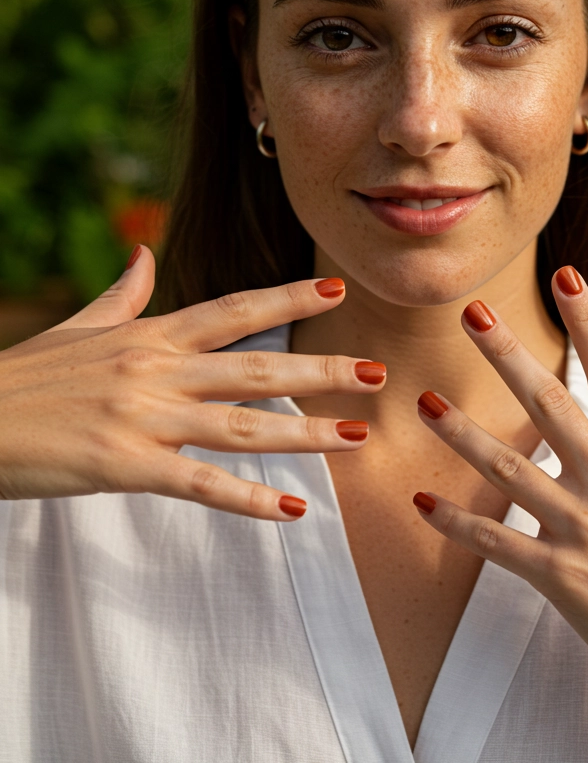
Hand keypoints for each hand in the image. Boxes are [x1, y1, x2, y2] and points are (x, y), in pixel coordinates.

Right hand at [0, 247, 383, 518]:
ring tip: (356, 437)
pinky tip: (292, 509)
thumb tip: (144, 254)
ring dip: (304, 433)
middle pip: (254, 367)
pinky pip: (198, 483)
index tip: (337, 288)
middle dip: (320, 370)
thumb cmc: (24, 379)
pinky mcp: (123, 465)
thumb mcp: (78, 328)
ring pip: (240, 425)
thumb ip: (121, 296)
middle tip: (376, 374)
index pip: (233, 310)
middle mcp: (154, 370)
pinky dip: (248, 499)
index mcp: (147, 335)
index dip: (288, 297)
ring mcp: (141, 417)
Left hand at [413, 267, 587, 727]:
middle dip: (509, 355)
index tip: (566, 277)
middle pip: (551, 405)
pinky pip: (496, 542)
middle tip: (472, 314)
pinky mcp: (558, 575)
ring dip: (461, 433)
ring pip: (509, 468)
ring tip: (423, 400)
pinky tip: (421, 503)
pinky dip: (457, 524)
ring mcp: (582, 530)